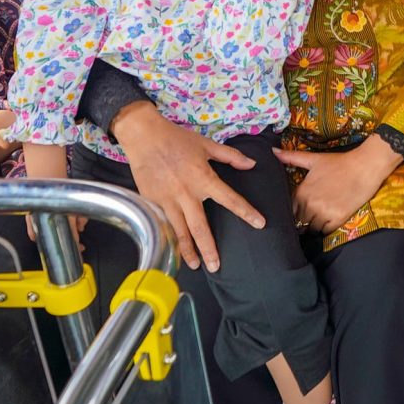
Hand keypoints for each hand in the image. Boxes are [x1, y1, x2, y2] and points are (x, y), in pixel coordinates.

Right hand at [111, 103, 261, 272]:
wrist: (144, 137)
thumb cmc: (177, 139)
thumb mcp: (206, 144)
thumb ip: (230, 156)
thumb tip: (251, 164)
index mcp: (204, 179)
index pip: (230, 199)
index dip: (246, 212)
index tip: (259, 224)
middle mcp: (187, 194)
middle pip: (200, 227)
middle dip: (209, 249)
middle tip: (217, 266)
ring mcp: (168, 200)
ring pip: (180, 231)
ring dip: (188, 250)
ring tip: (195, 266)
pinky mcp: (153, 202)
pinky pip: (164, 224)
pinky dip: (170, 238)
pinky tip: (174, 250)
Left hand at [280, 139, 400, 234]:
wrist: (364, 167)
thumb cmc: (339, 162)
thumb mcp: (314, 159)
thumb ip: (292, 157)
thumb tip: (272, 151)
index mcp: (302, 192)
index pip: (290, 210)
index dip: (295, 211)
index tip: (301, 211)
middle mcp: (310, 204)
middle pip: (300, 221)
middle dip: (304, 220)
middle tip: (311, 217)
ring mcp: (324, 213)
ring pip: (312, 228)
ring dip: (315, 226)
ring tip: (320, 220)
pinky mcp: (338, 219)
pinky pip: (326, 231)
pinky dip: (326, 228)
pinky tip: (330, 221)